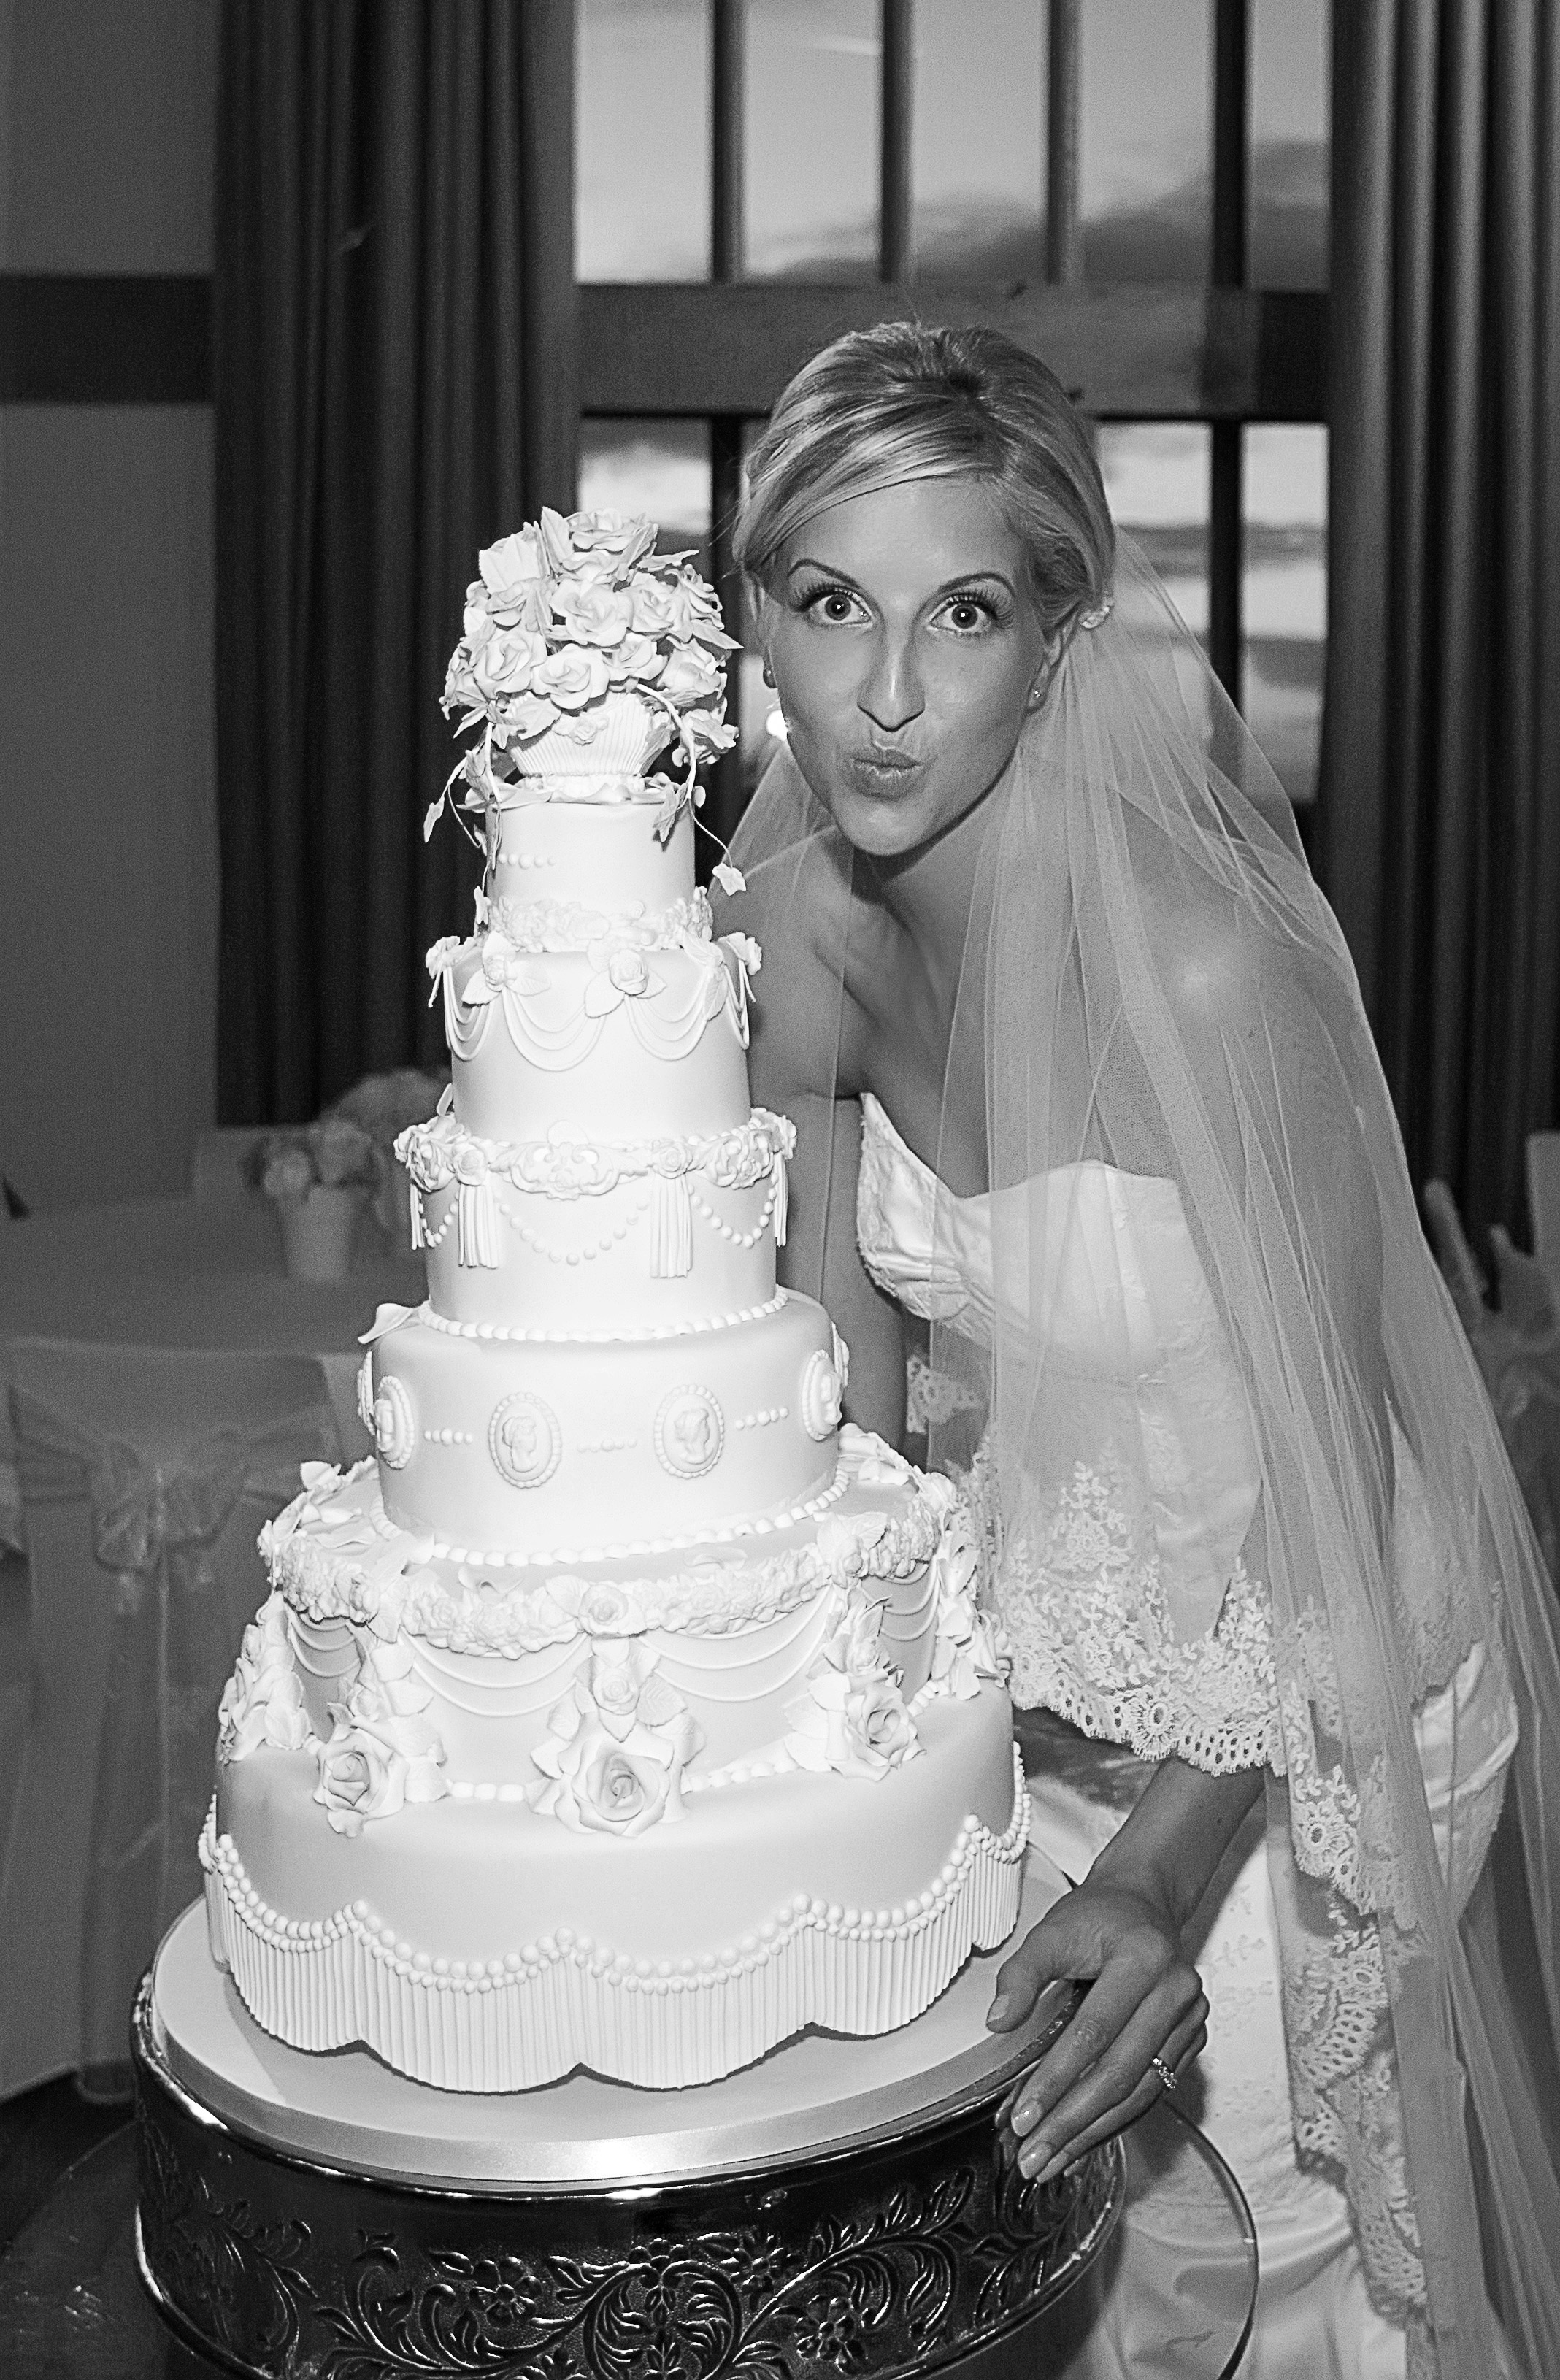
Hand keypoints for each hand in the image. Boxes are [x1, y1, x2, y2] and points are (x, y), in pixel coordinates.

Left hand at [987, 1874, 1207, 2183]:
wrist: (1143, 1904)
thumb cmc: (1101, 1915)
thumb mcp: (1052, 1931)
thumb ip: (1022, 1974)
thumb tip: (999, 2021)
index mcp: (1143, 1958)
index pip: (1094, 2032)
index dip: (1056, 2079)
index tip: (1024, 2115)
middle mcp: (1176, 1991)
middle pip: (1120, 2072)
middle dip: (1072, 2120)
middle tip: (1035, 2153)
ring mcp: (1189, 2019)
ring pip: (1139, 2092)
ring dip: (1091, 2132)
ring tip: (1052, 2158)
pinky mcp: (1190, 2041)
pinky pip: (1151, 2092)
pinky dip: (1114, 2121)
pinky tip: (1083, 2141)